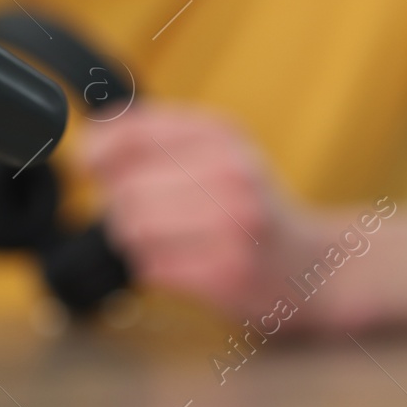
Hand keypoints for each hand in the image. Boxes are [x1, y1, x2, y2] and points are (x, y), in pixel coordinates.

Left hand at [80, 103, 320, 320]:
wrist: (315, 266)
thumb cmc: (253, 206)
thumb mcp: (217, 150)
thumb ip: (155, 134)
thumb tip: (91, 135)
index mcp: (222, 134)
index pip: (133, 133)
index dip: (98, 152)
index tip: (91, 165)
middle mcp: (231, 172)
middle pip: (126, 187)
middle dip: (119, 205)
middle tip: (136, 213)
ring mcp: (232, 224)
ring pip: (133, 228)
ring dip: (133, 238)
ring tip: (159, 238)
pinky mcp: (227, 273)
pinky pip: (151, 266)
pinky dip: (152, 266)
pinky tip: (178, 262)